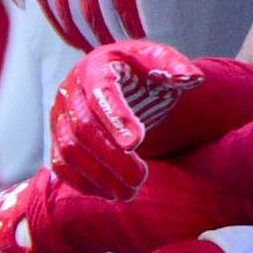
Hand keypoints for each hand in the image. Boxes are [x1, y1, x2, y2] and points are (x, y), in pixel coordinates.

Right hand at [48, 40, 207, 198]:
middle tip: (140, 179)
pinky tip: (109, 193)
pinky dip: (83, 182)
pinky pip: (61, 164)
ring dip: (98, 175)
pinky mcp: (57, 137)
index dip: (116, 118)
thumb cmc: (140, 69)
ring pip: (69, 149)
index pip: (101, 93)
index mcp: (97, 66)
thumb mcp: (160, 60)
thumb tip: (194, 79)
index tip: (137, 143)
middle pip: (83, 127)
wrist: (119, 79)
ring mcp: (60, 115)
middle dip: (112, 157)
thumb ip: (176, 67)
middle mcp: (71, 89)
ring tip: (128, 192)